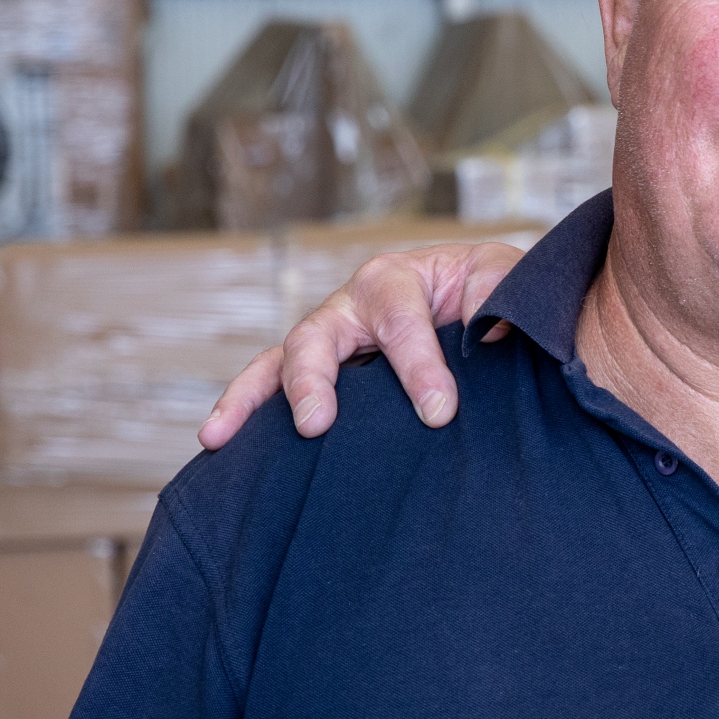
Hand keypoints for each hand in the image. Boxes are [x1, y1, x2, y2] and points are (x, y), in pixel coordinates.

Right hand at [198, 241, 526, 446]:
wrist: (475, 299)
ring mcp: (328, 336)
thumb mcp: (502, 277)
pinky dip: (243, 408)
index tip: (439, 412)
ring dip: (250, 398)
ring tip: (220, 434)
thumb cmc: (485, 289)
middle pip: (317, 338)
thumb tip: (486, 328)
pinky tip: (216, 442)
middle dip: (314, 381)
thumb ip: (499, 291)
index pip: (402, 325)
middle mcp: (350, 304)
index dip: (419, 369)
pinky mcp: (318, 367)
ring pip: (279, 362)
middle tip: (318, 424)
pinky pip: (271, 384)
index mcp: (397, 278)